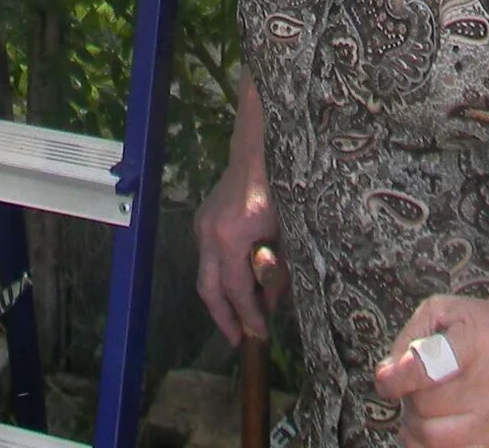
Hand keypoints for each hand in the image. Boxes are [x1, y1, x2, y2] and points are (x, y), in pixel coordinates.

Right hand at [196, 147, 281, 346]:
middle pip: (209, 288)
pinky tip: (237, 282)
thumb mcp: (287, 233)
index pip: (236, 290)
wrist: (259, 149)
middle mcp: (208, 234)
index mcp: (231, 237)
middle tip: (239, 340)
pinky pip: (207, 257)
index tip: (260, 335)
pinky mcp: (202, 218)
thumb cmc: (280, 188)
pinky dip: (220, 275)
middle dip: (223, 318)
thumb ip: (278, 271)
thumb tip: (270, 304)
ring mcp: (201, 224)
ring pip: (205, 274)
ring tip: (240, 316)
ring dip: (221, 298)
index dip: (249, 315)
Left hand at [372, 292, 488, 447]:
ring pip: (431, 437)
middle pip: (424, 404)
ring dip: (416, 422)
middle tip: (420, 381)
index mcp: (476, 342)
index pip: (428, 369)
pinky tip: (434, 422)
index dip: (398, 377)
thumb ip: (408, 339)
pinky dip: (428, 443)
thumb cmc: (478, 327)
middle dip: (410, 394)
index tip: (386, 378)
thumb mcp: (441, 310)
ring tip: (426, 403)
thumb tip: (386, 378)